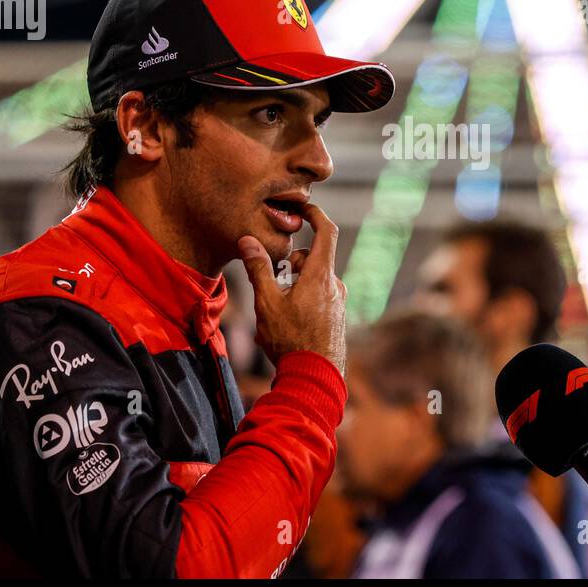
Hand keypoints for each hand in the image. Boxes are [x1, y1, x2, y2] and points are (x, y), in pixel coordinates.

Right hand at [238, 203, 346, 374]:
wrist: (313, 379)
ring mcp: (339, 303)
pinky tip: (288, 325)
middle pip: (314, 259)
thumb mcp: (267, 302)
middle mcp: (336, 285)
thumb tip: (248, 240)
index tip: (303, 208)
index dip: (316, 214)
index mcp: (322, 276)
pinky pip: (319, 298)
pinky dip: (303, 301)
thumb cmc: (290, 340)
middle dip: (291, 265)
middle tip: (272, 284)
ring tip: (277, 312)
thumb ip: (258, 269)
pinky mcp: (338, 317)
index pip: (326, 231)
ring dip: (295, 286)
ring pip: (315, 280)